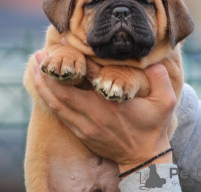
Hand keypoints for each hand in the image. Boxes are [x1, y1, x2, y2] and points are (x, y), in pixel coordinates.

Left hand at [33, 48, 176, 174]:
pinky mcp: (80, 133)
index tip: (64, 42)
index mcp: (112, 103)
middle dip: (48, 72)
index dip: (76, 57)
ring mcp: (84, 126)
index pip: (90, 75)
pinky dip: (49, 99)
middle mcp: (94, 114)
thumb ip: (160, 79)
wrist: (142, 158)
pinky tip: (44, 88)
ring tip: (35, 67)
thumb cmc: (152, 128)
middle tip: (39, 55)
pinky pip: (59, 115)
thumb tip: (153, 62)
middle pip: (63, 91)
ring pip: (56, 104)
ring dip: (44, 85)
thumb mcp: (165, 103)